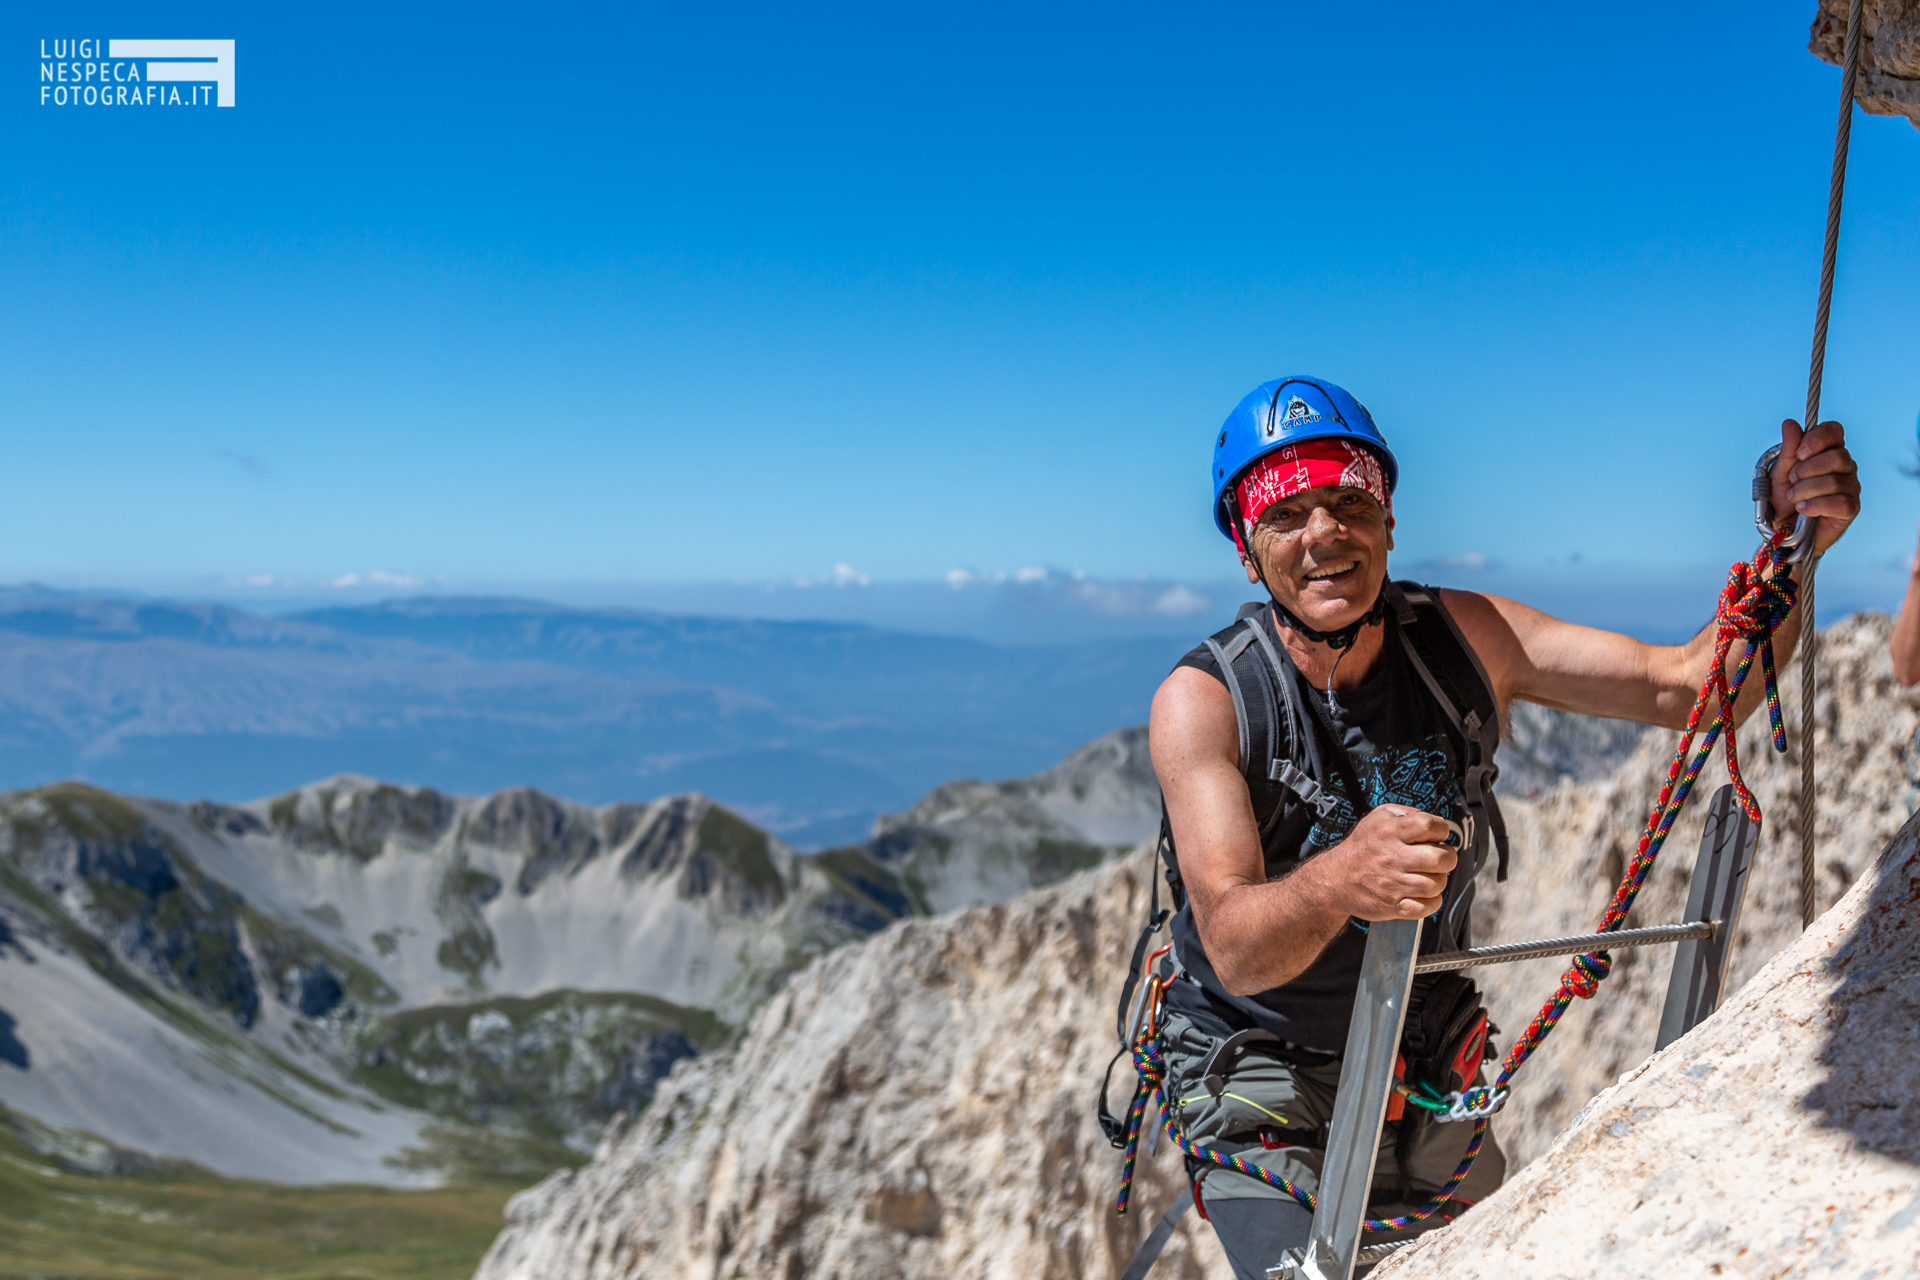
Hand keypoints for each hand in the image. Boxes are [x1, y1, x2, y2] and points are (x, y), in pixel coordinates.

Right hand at [1324, 805, 1457, 921]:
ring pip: (1436, 884)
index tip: (1438, 835)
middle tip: (1440, 858)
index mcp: (1389, 832)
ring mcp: (1393, 884)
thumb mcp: (1376, 818)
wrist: (1335, 879)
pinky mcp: (1393, 906)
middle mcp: (1392, 858)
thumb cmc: (1360, 848)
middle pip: (1440, 859)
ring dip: (1439, 880)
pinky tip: (1423, 894)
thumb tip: (1431, 820)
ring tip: (1430, 876)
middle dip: (1447, 857)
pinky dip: (1432, 902)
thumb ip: (1405, 813)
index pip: (1429, 825)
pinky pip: (1426, 907)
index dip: (1441, 830)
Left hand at [1770, 419, 1859, 554]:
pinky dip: (1814, 505)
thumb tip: (1790, 423)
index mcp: (1829, 451)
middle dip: (1806, 470)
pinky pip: (1838, 502)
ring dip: (1804, 490)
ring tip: (1793, 498)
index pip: (1835, 430)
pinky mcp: (1851, 508)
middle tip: (1792, 480)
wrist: (1785, 530)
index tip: (1799, 454)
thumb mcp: (1781, 472)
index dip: (1817, 439)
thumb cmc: (1785, 499)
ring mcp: (1851, 486)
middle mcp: (1845, 466)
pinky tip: (1803, 509)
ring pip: (1833, 480)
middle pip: (1836, 456)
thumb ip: (1788, 449)